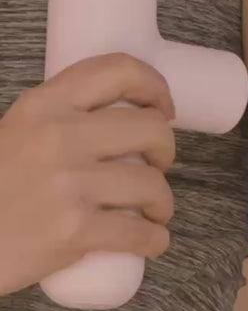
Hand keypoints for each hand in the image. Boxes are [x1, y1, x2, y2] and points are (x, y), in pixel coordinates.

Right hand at [0, 53, 175, 296]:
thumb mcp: (17, 131)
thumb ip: (61, 117)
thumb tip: (122, 118)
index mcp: (44, 105)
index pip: (119, 70)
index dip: (155, 87)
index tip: (164, 108)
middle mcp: (58, 136)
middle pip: (152, 129)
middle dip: (166, 150)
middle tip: (157, 165)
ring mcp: (67, 183)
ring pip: (152, 184)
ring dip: (164, 202)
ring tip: (154, 211)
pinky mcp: (73, 230)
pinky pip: (139, 232)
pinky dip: (156, 239)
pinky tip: (154, 240)